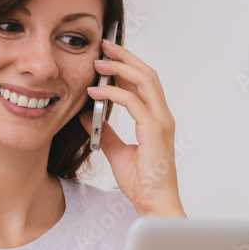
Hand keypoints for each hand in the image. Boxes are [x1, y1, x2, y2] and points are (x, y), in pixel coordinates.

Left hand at [80, 40, 186, 217]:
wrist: (153, 203)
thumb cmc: (142, 182)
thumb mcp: (116, 152)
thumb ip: (104, 132)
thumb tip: (86, 114)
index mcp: (156, 119)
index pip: (143, 83)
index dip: (126, 65)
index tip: (107, 56)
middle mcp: (162, 115)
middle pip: (147, 74)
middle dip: (125, 57)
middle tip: (104, 45)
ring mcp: (161, 121)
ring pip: (145, 80)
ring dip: (121, 67)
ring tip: (99, 62)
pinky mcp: (155, 130)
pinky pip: (133, 102)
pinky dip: (113, 93)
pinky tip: (95, 91)